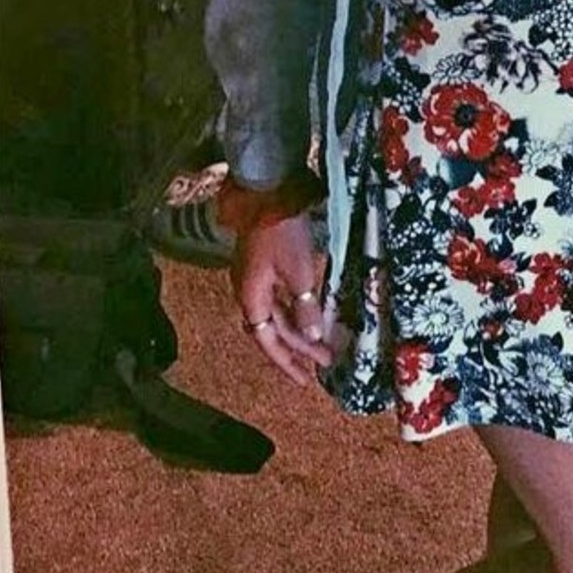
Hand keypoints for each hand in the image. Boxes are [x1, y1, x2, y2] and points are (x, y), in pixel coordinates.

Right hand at [233, 213, 333, 384]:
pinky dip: (294, 310)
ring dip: (297, 329)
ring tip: (321, 343)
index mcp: (251, 297)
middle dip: (298, 348)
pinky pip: (277, 298)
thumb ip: (305, 305)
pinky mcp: (262, 265)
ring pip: (275, 315)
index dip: (286, 363)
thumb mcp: (298, 271)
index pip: (267, 342)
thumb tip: (312, 335)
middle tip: (324, 362)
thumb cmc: (281, 231)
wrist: (266, 191)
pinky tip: (309, 313)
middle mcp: (248, 292)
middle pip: (272, 330)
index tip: (305, 381)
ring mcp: (253, 278)